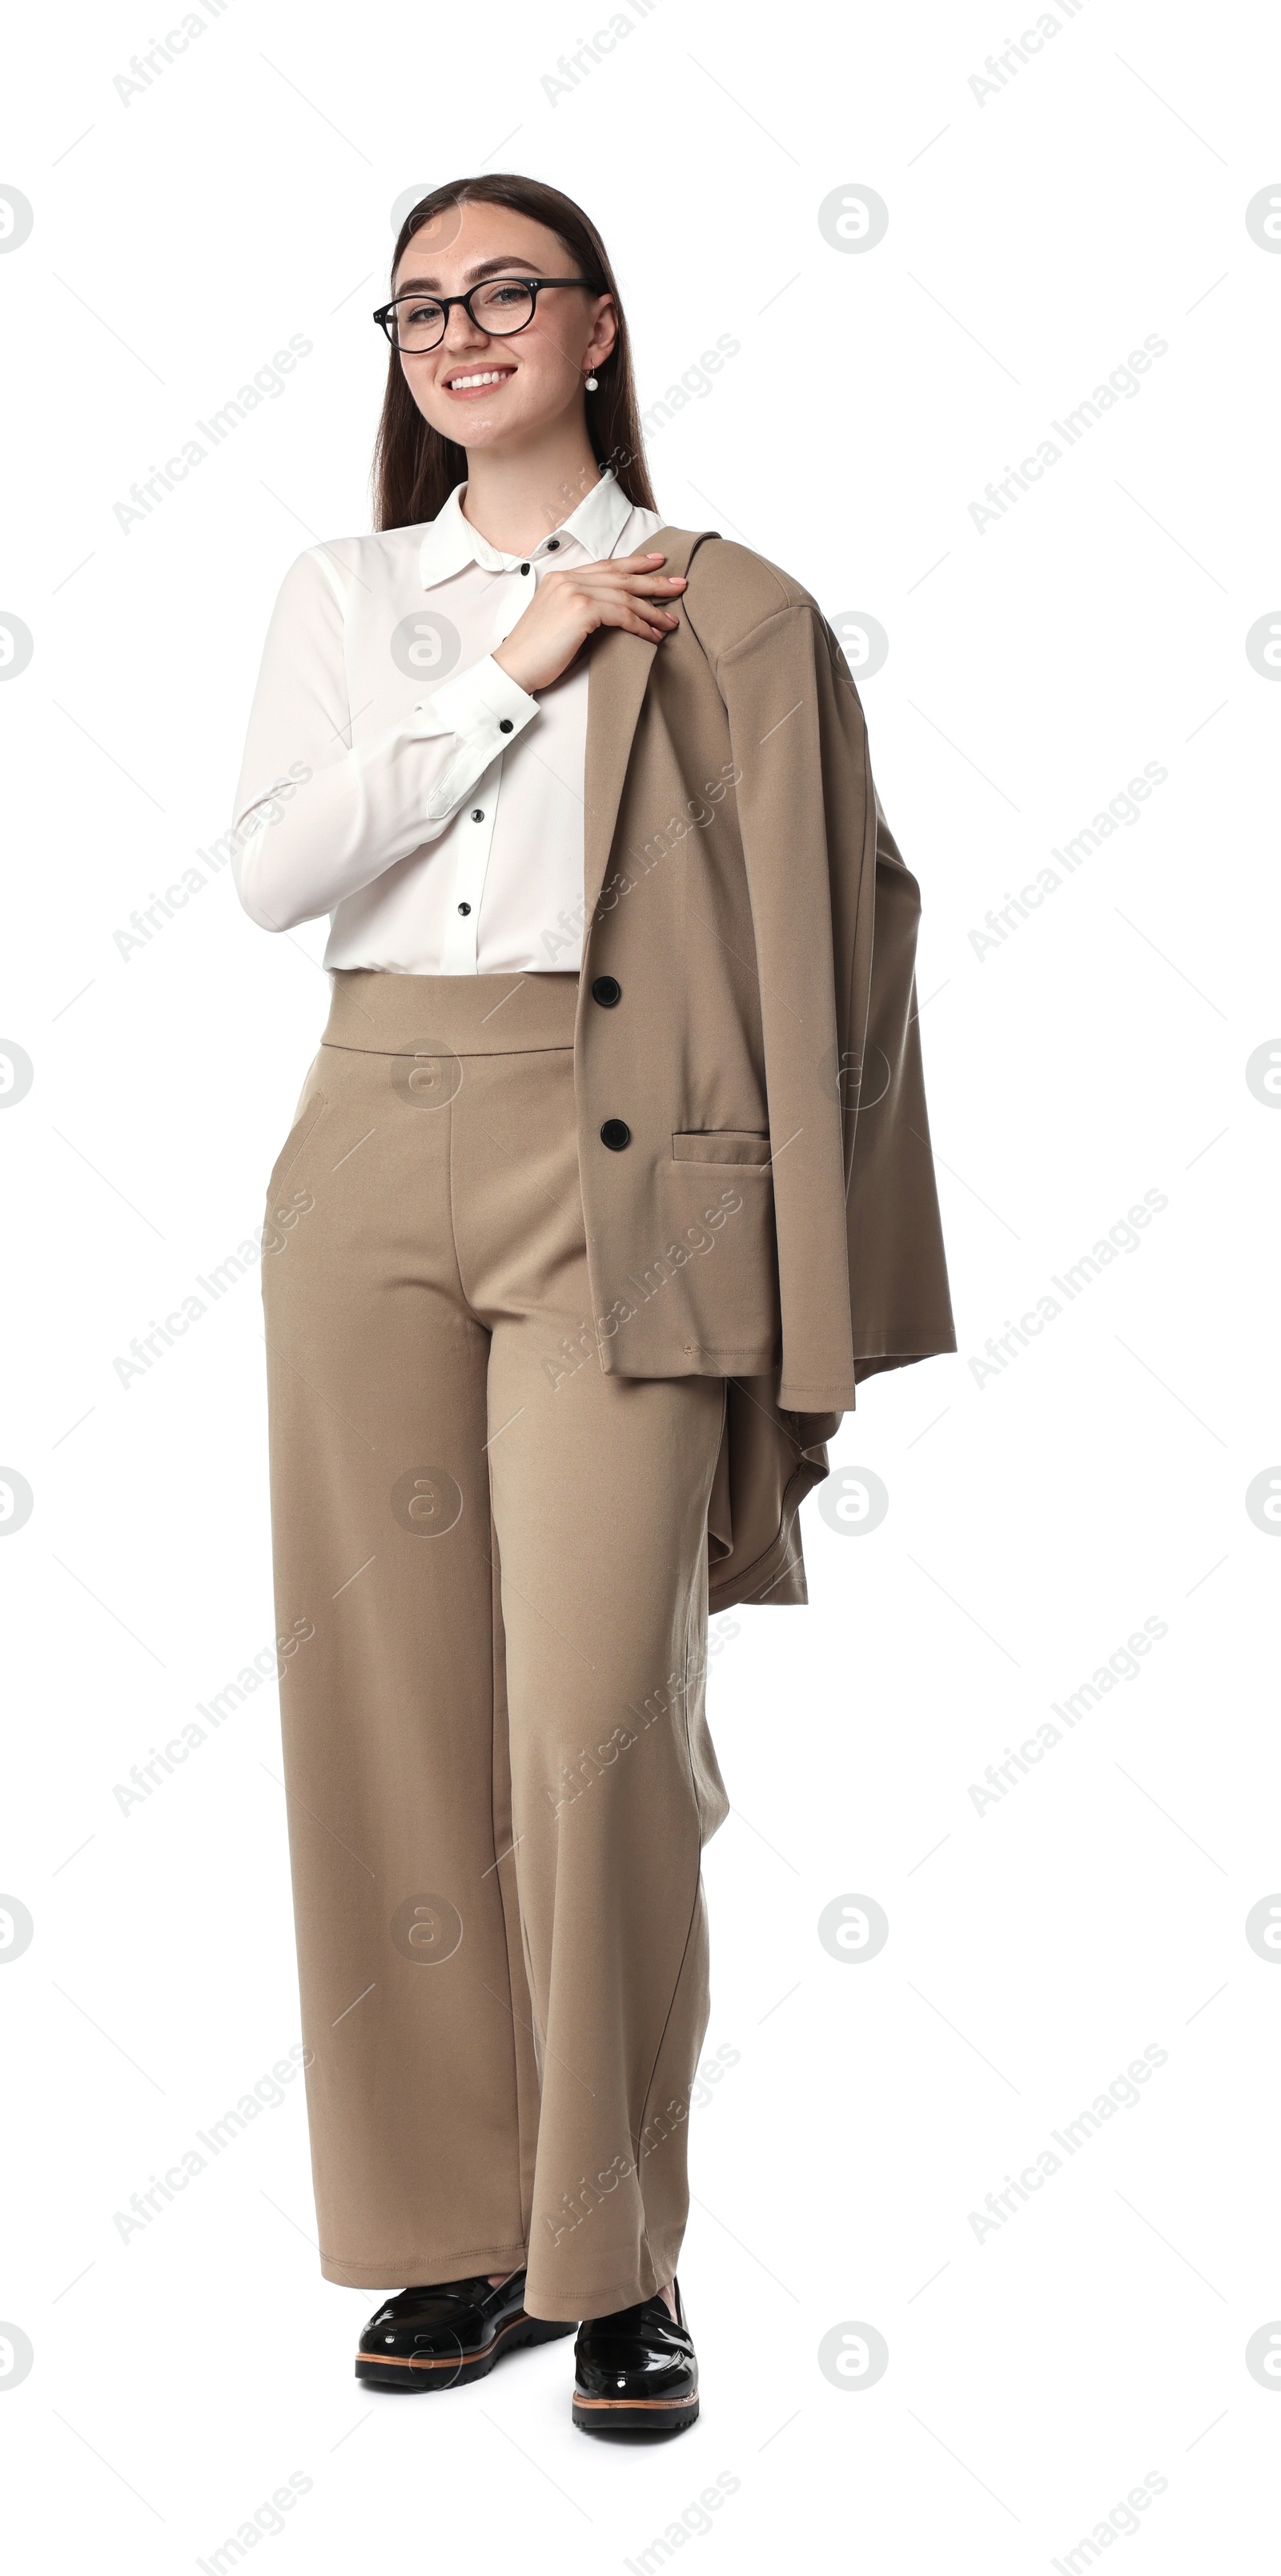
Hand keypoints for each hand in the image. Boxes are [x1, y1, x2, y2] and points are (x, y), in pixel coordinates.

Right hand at [491, 552, 686, 693]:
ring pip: (625, 596)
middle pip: (620, 576)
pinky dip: (641, 625)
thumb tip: (613, 612)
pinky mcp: (581, 610)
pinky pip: (622, 615)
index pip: (605, 566)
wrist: (514, 667)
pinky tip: (654, 635)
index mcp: (561, 577)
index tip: (657, 562)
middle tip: (680, 583)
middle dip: (654, 580)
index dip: (634, 563)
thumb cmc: (536, 652)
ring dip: (653, 609)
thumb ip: (581, 607)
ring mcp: (574, 591)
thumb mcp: (558, 620)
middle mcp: (568, 579)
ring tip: (672, 621)